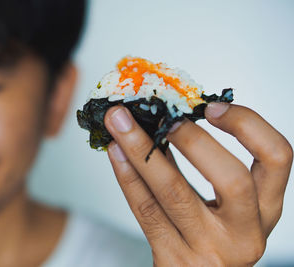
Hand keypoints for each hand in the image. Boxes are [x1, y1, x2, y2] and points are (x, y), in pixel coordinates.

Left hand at [104, 103, 292, 265]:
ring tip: (119, 122)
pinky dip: (128, 176)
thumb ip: (211, 167)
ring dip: (141, 149)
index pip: (277, 158)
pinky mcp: (174, 260)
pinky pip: (147, 211)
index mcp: (264, 210)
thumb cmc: (214, 238)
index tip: (212, 107)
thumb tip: (172, 117)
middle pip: (231, 178)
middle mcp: (244, 233)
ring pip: (174, 192)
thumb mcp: (231, 208)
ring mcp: (208, 250)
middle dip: (192, 139)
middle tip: (162, 115)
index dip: (248, 125)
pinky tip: (115, 152)